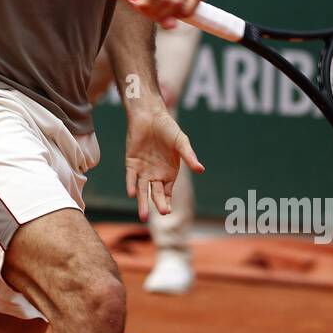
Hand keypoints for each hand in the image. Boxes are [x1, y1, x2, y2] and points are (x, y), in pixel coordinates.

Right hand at [106, 0, 203, 29]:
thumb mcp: (151, 6)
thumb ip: (163, 14)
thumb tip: (172, 26)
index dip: (182, 13)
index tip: (166, 17)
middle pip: (177, 3)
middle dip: (159, 13)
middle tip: (143, 8)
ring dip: (148, 8)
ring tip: (137, 2)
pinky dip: (143, 2)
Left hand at [124, 107, 203, 221]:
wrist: (149, 116)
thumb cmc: (168, 129)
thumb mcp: (181, 142)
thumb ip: (189, 156)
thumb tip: (201, 169)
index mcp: (169, 173)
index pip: (167, 193)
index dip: (167, 202)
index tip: (168, 211)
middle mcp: (156, 175)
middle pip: (156, 194)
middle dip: (158, 204)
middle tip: (162, 213)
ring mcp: (143, 170)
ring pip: (142, 190)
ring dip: (141, 202)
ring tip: (143, 216)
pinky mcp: (131, 163)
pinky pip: (131, 177)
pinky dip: (131, 185)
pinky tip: (132, 193)